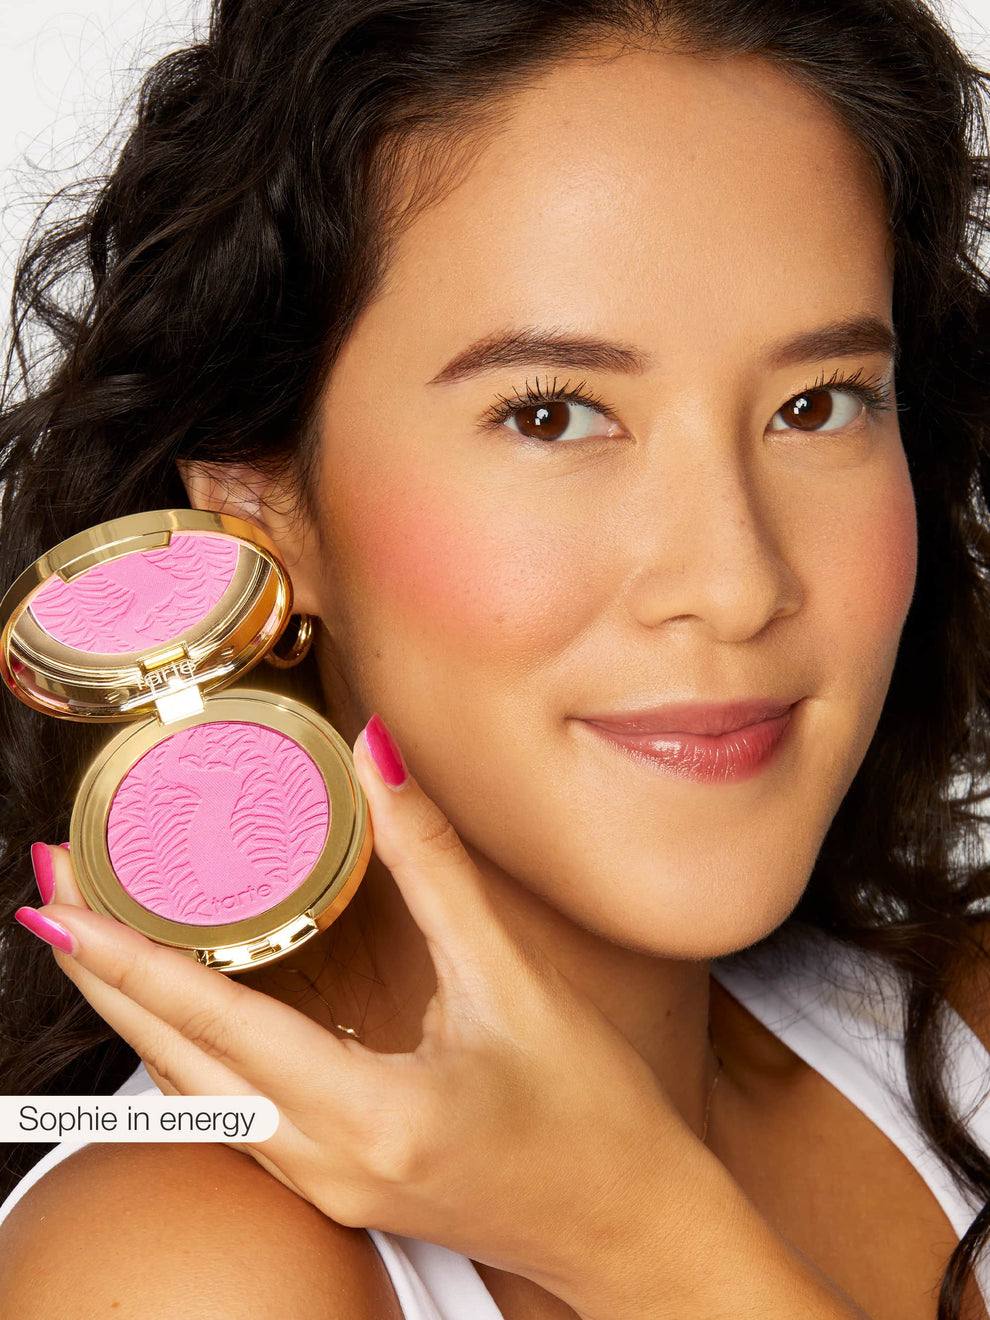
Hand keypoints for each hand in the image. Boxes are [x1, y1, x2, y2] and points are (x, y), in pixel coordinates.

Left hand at [16, 715, 699, 1310]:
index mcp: (372, 1115)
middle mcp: (328, 1163)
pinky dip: (189, 1053)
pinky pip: (234, 1116)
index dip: (129, 959)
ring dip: (139, 1016)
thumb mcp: (512, 983)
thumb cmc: (590, 1116)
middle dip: (103, 977)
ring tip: (98, 942)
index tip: (61, 907)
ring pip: (196, 1098)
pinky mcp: (336, 1186)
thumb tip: (384, 765)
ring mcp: (324, 1187)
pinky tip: (182, 1009)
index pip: (218, 1026)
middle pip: (177, 1066)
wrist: (628, 1225)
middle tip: (51, 898)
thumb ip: (435, 869)